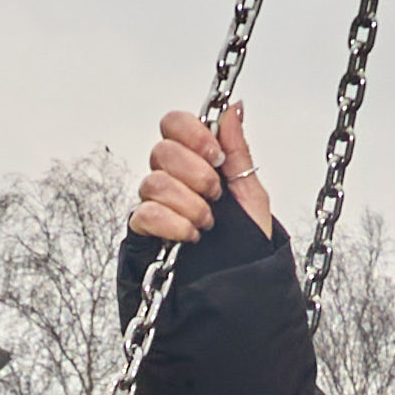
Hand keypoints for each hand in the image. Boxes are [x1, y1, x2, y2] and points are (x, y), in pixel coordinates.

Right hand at [124, 104, 277, 250]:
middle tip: (215, 195)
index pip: (174, 124)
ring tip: (207, 222)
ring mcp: (155, 203)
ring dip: (189, 204)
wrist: (238, 286)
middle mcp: (171, 177)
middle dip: (196, 174)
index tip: (216, 156)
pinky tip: (191, 235)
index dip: (193, 134)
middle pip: (162, 151)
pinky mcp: (143, 231)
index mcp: (196, 161)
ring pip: (153, 183)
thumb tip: (233, 109)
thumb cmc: (245, 243)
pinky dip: (172, 224)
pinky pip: (144, 214)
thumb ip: (237, 149)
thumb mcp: (250, 192)